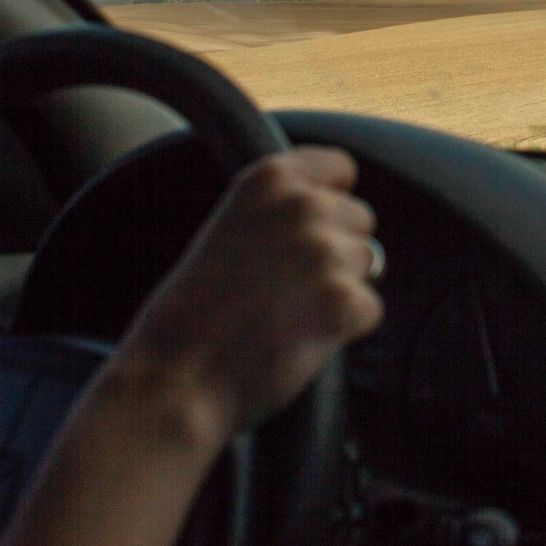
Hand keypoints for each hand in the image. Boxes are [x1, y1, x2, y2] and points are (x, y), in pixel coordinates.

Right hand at [106, 147, 383, 444]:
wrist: (176, 377)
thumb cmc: (193, 314)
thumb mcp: (227, 229)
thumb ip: (278, 211)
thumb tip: (339, 214)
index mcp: (268, 178)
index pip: (340, 167)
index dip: (332, 199)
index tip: (311, 227)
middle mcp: (302, 205)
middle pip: (360, 218)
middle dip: (336, 250)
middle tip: (286, 285)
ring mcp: (325, 251)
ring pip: (369, 263)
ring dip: (339, 289)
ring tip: (285, 313)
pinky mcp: (342, 301)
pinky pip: (370, 308)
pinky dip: (344, 329)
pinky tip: (299, 338)